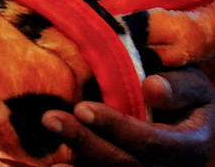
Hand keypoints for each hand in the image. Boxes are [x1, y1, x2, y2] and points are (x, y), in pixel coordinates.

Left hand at [43, 69, 214, 165]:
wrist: (184, 115)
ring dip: (79, 158)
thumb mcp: (191, 83)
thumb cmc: (183, 93)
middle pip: (126, 164)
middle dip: (86, 142)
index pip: (152, 143)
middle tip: (50, 119)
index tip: (82, 108)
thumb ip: (179, 86)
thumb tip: (152, 89)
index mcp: (190, 146)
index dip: (117, 128)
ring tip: (49, 142)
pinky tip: (56, 164)